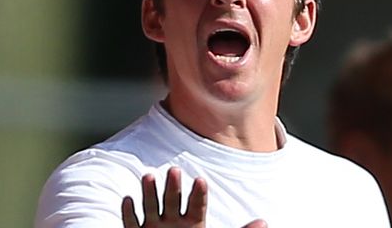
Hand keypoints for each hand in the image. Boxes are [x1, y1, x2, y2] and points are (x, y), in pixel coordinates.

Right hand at [121, 167, 265, 227]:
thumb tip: (264, 222)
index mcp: (194, 224)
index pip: (197, 206)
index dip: (198, 194)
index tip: (201, 180)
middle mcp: (173, 223)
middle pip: (173, 201)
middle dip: (173, 186)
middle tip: (174, 170)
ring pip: (150, 207)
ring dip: (149, 192)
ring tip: (149, 175)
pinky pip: (131, 224)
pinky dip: (129, 213)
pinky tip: (128, 200)